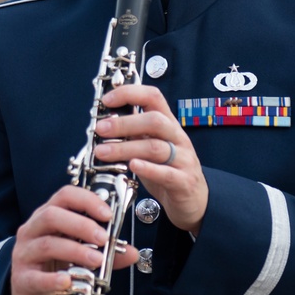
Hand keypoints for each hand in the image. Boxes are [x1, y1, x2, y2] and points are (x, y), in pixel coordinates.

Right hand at [11, 185, 140, 294]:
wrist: (29, 289)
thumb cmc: (53, 264)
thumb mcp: (77, 252)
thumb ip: (104, 251)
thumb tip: (131, 252)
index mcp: (47, 217)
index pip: (64, 196)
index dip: (87, 200)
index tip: (107, 214)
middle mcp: (33, 230)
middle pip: (52, 216)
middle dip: (81, 225)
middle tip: (103, 238)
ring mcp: (25, 253)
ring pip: (47, 244)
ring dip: (75, 251)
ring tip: (97, 260)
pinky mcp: (22, 278)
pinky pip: (37, 277)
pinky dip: (53, 279)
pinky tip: (68, 281)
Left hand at [94, 84, 208, 235]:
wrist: (193, 201)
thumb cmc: (166, 169)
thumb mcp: (148, 146)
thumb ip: (132, 132)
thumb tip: (104, 119)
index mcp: (168, 123)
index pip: (153, 97)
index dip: (130, 93)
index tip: (107, 100)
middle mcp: (177, 137)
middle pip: (154, 121)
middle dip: (124, 123)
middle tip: (100, 129)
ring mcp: (183, 159)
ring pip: (155, 148)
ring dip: (125, 148)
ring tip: (102, 152)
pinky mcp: (184, 182)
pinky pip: (167, 173)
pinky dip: (148, 168)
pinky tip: (132, 166)